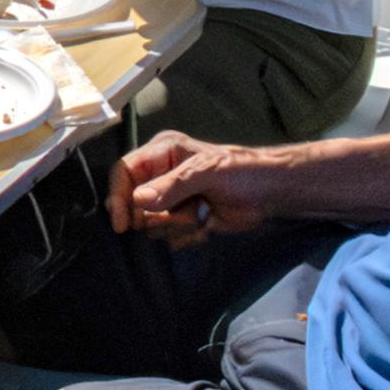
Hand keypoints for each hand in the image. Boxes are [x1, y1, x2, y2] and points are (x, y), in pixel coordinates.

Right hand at [108, 132, 275, 239]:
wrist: (271, 194)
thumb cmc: (242, 172)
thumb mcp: (207, 173)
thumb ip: (172, 185)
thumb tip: (137, 200)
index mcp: (162, 152)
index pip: (124, 172)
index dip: (118, 197)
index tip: (122, 224)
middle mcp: (160, 175)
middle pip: (132, 204)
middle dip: (158, 215)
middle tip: (188, 210)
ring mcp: (169, 199)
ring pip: (150, 224)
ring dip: (176, 225)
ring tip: (202, 212)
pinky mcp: (180, 220)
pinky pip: (167, 237)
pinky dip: (186, 236)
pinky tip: (206, 223)